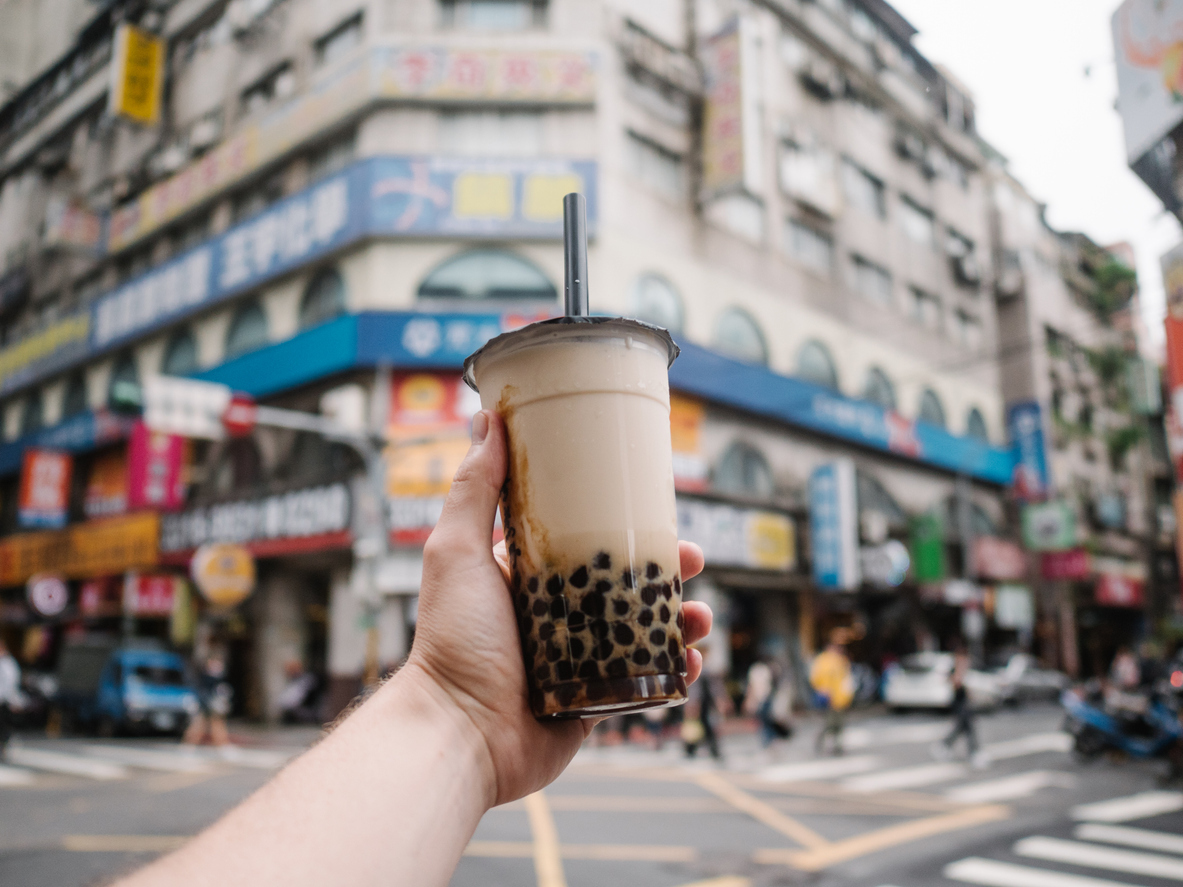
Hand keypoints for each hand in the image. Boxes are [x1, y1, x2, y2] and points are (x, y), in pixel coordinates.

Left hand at [401, 410, 711, 807]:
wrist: (459, 732)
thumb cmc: (452, 640)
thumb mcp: (457, 550)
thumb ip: (474, 489)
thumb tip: (485, 418)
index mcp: (526, 577)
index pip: (584, 540)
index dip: (623, 524)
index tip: (656, 509)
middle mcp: (553, 615)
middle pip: (625, 583)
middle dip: (667, 572)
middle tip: (694, 561)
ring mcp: (576, 660)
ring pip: (643, 630)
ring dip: (681, 620)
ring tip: (701, 619)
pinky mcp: (592, 701)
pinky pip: (644, 681)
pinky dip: (674, 672)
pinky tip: (692, 662)